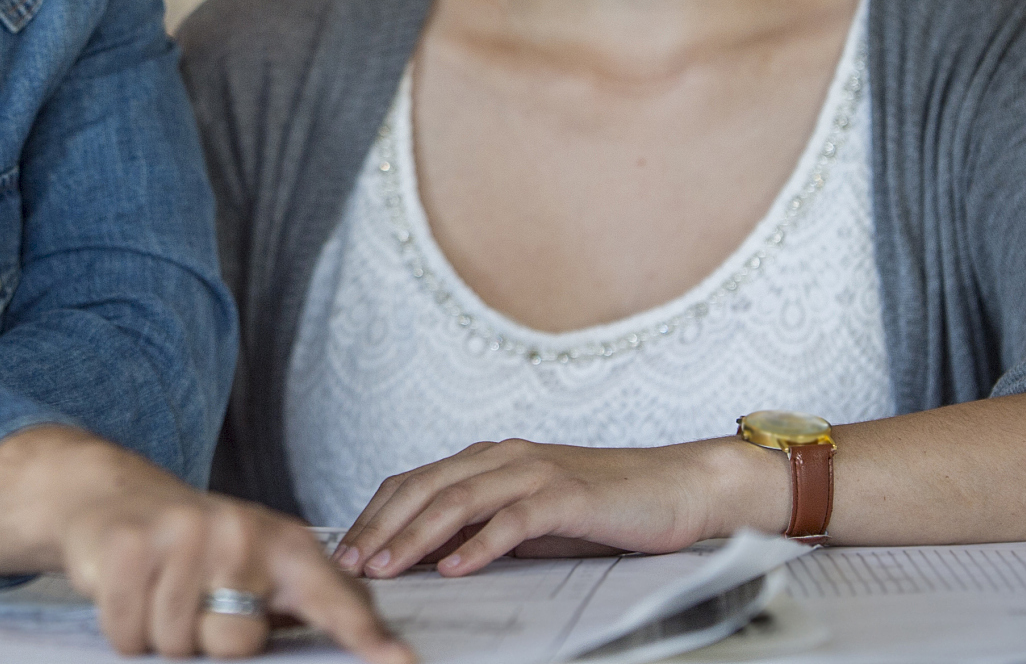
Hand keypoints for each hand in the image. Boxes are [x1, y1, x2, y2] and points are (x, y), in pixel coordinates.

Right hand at [0, 426, 412, 662]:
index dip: (365, 635)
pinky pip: (129, 633)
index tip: (400, 662)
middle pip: (237, 644)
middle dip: (208, 640)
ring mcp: (185, 536)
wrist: (113, 493)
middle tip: (196, 602)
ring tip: (161, 592)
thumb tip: (368, 648)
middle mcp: (241, 533)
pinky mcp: (131, 547)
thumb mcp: (258, 561)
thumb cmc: (196, 544)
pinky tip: (130, 589)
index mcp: (284, 544)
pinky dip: (123, 626)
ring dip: (160, 634)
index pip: (333, 599)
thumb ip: (301, 602)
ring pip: (177, 644)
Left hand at [333, 438, 772, 579]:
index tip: (346, 548)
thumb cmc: (605, 508)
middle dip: (382, 526)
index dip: (377, 513)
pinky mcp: (567, 495)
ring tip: (387, 567)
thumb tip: (433, 556)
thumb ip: (485, 527)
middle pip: (425, 486)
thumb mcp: (532, 519)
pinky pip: (513, 519)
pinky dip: (479, 543)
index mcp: (491, 460)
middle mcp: (505, 457)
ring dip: (416, 535)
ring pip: (458, 498)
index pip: (417, 482)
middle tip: (351, 562)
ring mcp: (535, 471)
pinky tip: (455, 568)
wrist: (678, 488)